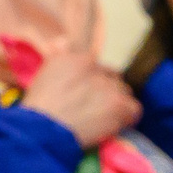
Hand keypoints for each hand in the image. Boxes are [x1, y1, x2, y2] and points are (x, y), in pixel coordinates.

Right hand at [17, 46, 140, 149]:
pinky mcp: (119, 105)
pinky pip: (134, 110)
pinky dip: (127, 119)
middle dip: (106, 93)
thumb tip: (63, 40)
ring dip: (116, 105)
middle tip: (93, 110)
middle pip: (113, 79)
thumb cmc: (37, 110)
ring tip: (101, 120)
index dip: (93, 84)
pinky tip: (113, 127)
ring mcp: (109, 87)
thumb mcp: (43, 75)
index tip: (84, 97)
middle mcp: (95, 68)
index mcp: (76, 59)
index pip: (97, 67)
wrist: (42, 132)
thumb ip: (58, 56)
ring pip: (123, 93)